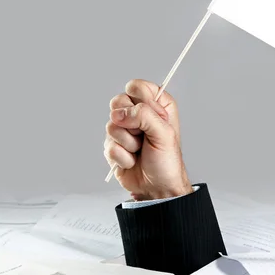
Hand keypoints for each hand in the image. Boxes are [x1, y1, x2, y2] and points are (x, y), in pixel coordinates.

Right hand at [104, 79, 191, 200]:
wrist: (157, 188)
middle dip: (130, 123)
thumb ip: (144, 115)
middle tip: (143, 135)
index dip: (140, 101)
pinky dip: (121, 156)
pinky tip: (131, 161)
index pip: (137, 87)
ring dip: (128, 143)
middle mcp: (139, 114)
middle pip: (118, 102)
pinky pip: (108, 145)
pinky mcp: (113, 145)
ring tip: (139, 151)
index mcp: (156, 105)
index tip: (151, 116)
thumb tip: (119, 113)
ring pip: (111, 124)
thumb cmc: (167, 161)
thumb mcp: (164, 134)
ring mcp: (124, 129)